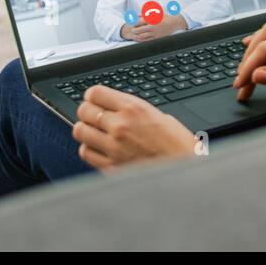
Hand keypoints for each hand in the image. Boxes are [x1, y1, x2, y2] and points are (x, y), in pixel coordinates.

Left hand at [73, 86, 197, 168]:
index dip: (93, 95)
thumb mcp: (159, 116)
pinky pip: (86, 153)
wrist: (185, 171)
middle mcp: (120, 126)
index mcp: (134, 109)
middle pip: (83, 111)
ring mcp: (113, 148)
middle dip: (88, 111)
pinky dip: (90, 149)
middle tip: (94, 115)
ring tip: (96, 132)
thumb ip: (133, 110)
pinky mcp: (111, 167)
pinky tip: (100, 148)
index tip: (95, 99)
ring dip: (86, 130)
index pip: (95, 93)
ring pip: (80, 131)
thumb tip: (113, 106)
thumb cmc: (178, 145)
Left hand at [120, 13, 186, 41]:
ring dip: (137, 35)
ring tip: (136, 35)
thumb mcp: (156, 11)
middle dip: (134, 30)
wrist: (175, 22)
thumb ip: (146, 12)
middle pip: (139, 30)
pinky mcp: (157, 37)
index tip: (132, 23)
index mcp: (152, 19)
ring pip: (142, 36)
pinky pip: (148, 40)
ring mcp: (155, 33)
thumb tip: (137, 14)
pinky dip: (143, 40)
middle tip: (133, 30)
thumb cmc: (165, 16)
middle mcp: (153, 26)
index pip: (139, 21)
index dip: (134, 23)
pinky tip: (141, 38)